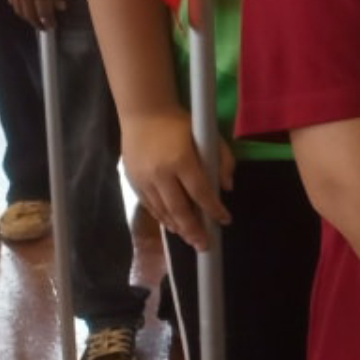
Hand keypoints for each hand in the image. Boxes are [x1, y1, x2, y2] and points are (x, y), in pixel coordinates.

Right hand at [5, 0, 67, 29]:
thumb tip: (61, 8)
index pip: (44, 12)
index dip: (48, 21)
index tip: (52, 27)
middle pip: (30, 15)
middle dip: (37, 24)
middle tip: (44, 27)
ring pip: (19, 11)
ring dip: (27, 18)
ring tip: (35, 20)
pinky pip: (13, 3)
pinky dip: (19, 9)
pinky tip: (24, 9)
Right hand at [122, 108, 233, 248]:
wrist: (143, 113)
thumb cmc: (180, 123)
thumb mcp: (207, 135)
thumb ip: (222, 159)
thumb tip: (227, 188)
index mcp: (181, 160)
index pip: (200, 192)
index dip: (213, 209)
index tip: (225, 220)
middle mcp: (161, 173)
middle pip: (179, 209)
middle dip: (194, 230)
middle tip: (204, 245)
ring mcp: (144, 179)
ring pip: (163, 211)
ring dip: (178, 227)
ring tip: (191, 239)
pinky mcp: (133, 181)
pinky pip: (150, 206)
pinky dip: (163, 218)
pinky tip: (173, 226)